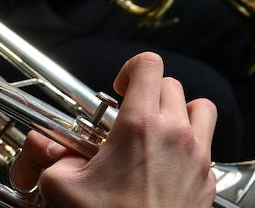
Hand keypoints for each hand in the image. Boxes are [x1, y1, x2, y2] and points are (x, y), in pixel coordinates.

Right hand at [9, 53, 217, 207]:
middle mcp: (176, 137)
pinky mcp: (207, 184)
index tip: (118, 91)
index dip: (130, 70)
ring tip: (156, 132)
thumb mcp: (62, 189)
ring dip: (180, 113)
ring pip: (201, 111)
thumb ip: (51, 158)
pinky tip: (165, 168)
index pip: (148, 66)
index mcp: (141, 126)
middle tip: (127, 118)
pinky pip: (207, 150)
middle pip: (173, 86)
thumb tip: (47, 148)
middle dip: (149, 95)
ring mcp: (198, 160)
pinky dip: (189, 150)